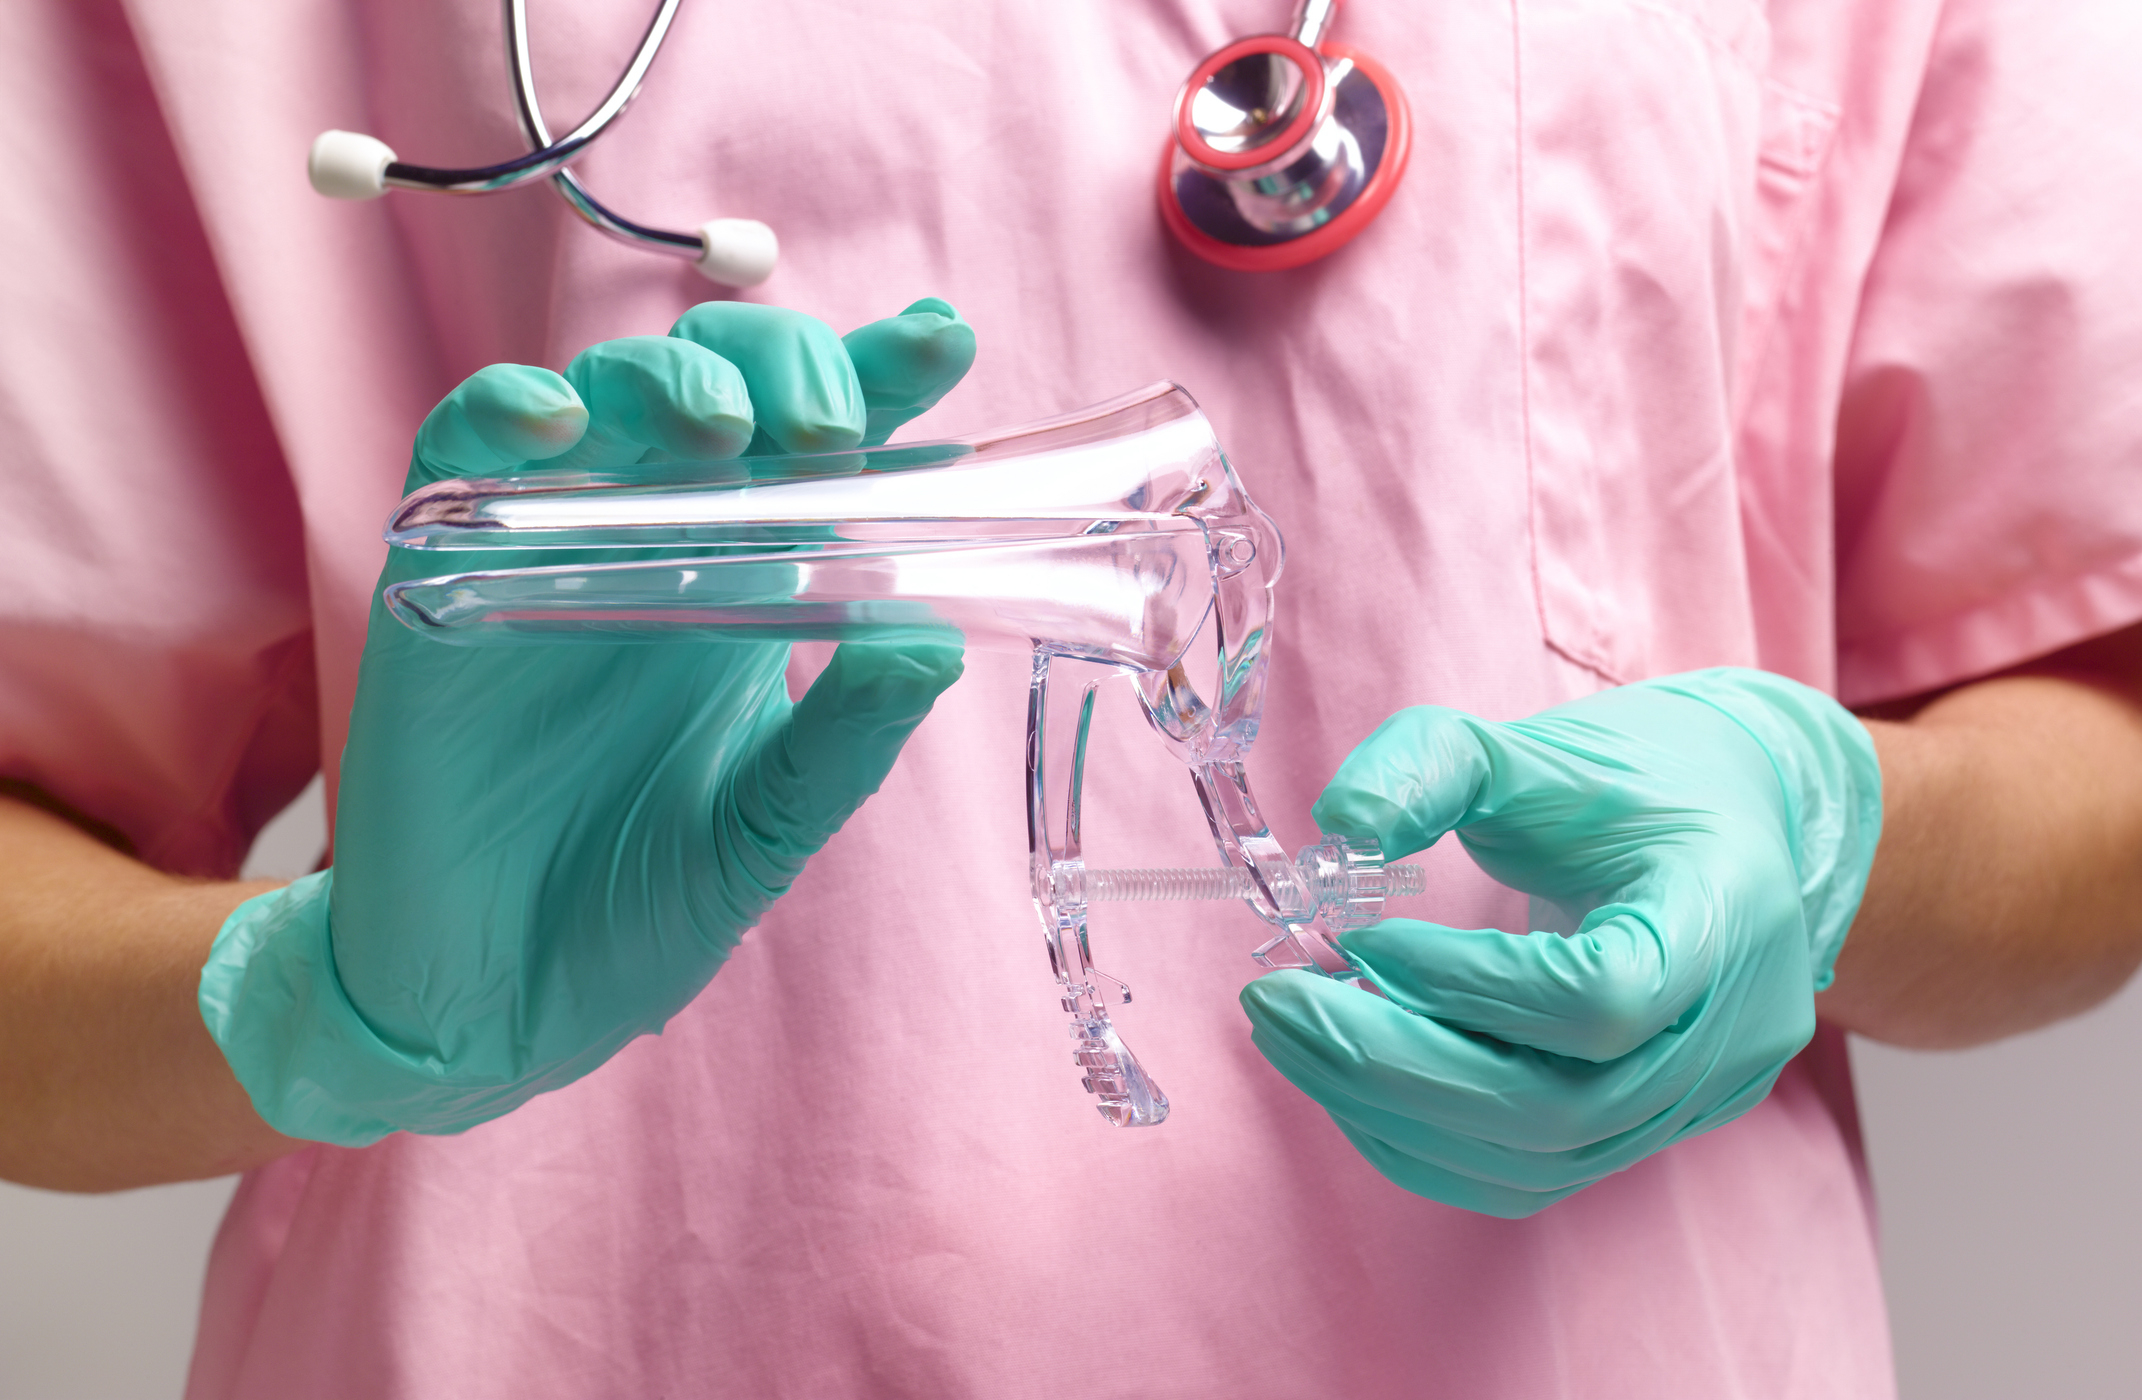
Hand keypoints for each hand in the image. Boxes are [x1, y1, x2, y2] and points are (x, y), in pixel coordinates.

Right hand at [200, 299, 975, 1144]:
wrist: (490, 1010)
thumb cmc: (632, 913)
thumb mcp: (765, 832)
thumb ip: (844, 742)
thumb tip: (933, 642)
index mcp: (751, 590)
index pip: (822, 452)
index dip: (878, 379)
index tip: (942, 336)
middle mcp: (655, 550)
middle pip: (721, 386)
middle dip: (784, 367)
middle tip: (827, 430)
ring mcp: (545, 553)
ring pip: (601, 397)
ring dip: (666, 382)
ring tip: (721, 427)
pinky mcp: (439, 585)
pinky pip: (455, 461)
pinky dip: (498, 418)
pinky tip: (553, 422)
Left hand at [1239, 669, 1880, 1216]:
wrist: (1741, 829)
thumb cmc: (1640, 783)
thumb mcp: (1540, 746)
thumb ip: (1434, 765)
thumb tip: (1338, 823)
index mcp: (1722, 919)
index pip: (1599, 999)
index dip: (1465, 983)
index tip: (1363, 937)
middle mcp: (1728, 1035)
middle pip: (1556, 1109)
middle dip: (1392, 1064)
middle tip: (1275, 1002)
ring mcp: (1696, 1102)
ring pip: (1534, 1161)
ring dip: (1389, 1108)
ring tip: (1294, 1033)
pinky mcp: (1647, 1133)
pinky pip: (1526, 1174)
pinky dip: (1421, 1139)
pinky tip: (1347, 1077)